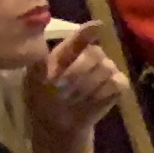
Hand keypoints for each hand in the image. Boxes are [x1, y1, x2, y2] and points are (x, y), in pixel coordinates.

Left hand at [25, 30, 119, 146]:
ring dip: (86, 87)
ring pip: (106, 69)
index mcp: (69, 51)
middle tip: (62, 89)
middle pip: (94, 53)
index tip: (98, 27)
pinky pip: (117, 83)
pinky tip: (90, 101)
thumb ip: (39, 64)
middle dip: (77, 73)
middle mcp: (92, 56)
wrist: (58, 125)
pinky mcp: (119, 85)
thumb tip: (41, 48)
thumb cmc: (44, 100)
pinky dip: (101, 94)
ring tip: (72, 99)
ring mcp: (108, 69)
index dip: (90, 31)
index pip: (82, 35)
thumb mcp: (33, 81)